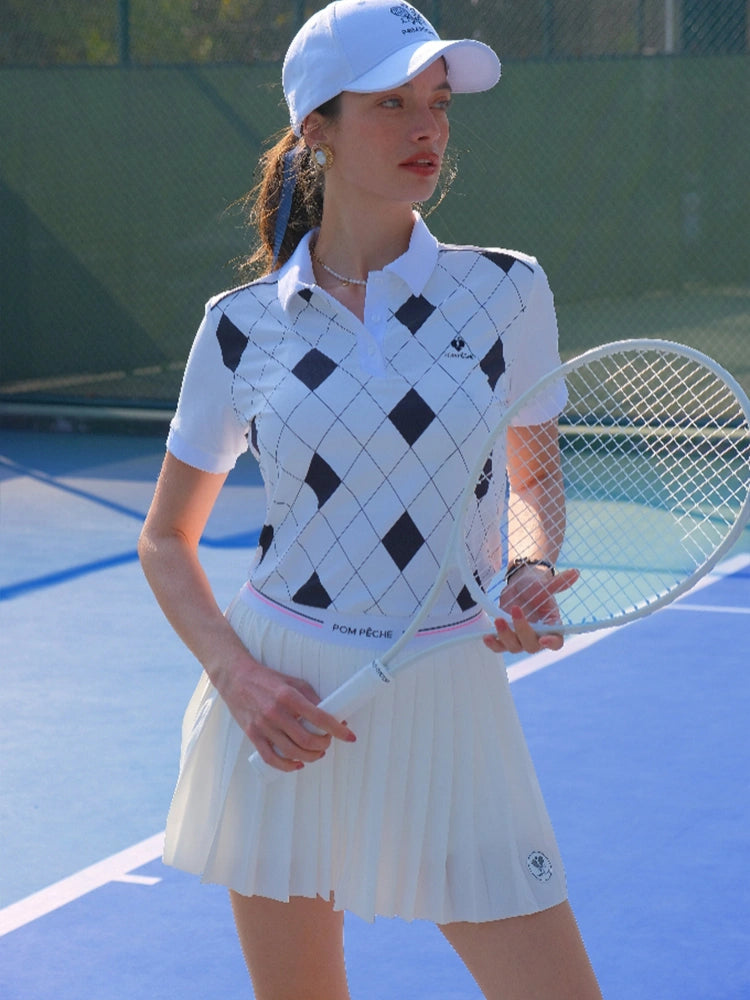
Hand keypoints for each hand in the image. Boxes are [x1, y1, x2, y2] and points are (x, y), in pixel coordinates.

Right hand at [215, 651, 356, 772]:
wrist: (236, 678)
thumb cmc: (267, 679)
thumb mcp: (293, 682)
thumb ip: (311, 697)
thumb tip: (332, 714)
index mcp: (289, 696)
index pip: (319, 717)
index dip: (337, 729)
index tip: (349, 736)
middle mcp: (276, 712)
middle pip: (306, 739)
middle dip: (323, 744)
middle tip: (327, 742)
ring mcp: (263, 726)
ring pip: (291, 751)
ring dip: (309, 756)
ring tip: (317, 753)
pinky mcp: (252, 735)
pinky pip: (271, 757)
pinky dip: (286, 765)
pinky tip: (297, 764)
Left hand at [482, 565, 578, 654]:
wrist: (521, 586)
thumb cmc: (537, 587)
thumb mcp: (545, 585)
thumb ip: (558, 583)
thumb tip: (575, 573)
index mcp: (551, 627)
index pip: (556, 642)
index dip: (551, 643)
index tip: (543, 638)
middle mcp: (537, 636)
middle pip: (532, 646)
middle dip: (522, 630)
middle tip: (516, 609)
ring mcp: (520, 639)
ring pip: (514, 647)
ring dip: (505, 636)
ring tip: (499, 619)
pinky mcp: (506, 637)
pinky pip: (499, 647)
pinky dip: (493, 644)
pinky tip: (486, 636)